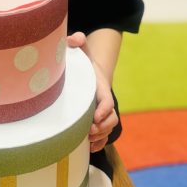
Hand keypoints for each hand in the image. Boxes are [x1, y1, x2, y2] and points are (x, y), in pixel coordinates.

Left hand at [67, 31, 118, 152]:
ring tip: (87, 139)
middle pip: (111, 118)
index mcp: (100, 87)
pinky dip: (98, 144)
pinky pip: (102, 138)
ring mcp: (101, 113)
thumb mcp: (80, 51)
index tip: (95, 117)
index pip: (107, 100)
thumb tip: (75, 39)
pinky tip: (88, 147)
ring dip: (100, 137)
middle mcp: (103, 102)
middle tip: (89, 131)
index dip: (104, 110)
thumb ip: (77, 42)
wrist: (85, 75)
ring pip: (108, 129)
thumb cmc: (80, 63)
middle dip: (103, 127)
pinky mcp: (96, 122)